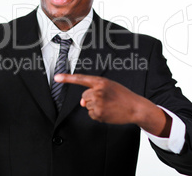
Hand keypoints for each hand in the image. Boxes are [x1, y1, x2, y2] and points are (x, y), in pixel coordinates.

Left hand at [54, 73, 171, 136]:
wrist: (135, 107)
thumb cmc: (122, 96)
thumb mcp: (109, 88)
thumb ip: (94, 91)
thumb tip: (82, 103)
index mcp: (101, 82)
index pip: (81, 79)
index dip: (67, 78)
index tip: (56, 77)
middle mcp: (98, 91)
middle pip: (84, 96)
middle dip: (92, 98)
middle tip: (106, 99)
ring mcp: (98, 103)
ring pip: (87, 105)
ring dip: (95, 107)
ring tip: (108, 106)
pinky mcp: (99, 114)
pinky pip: (91, 114)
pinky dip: (97, 114)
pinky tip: (108, 112)